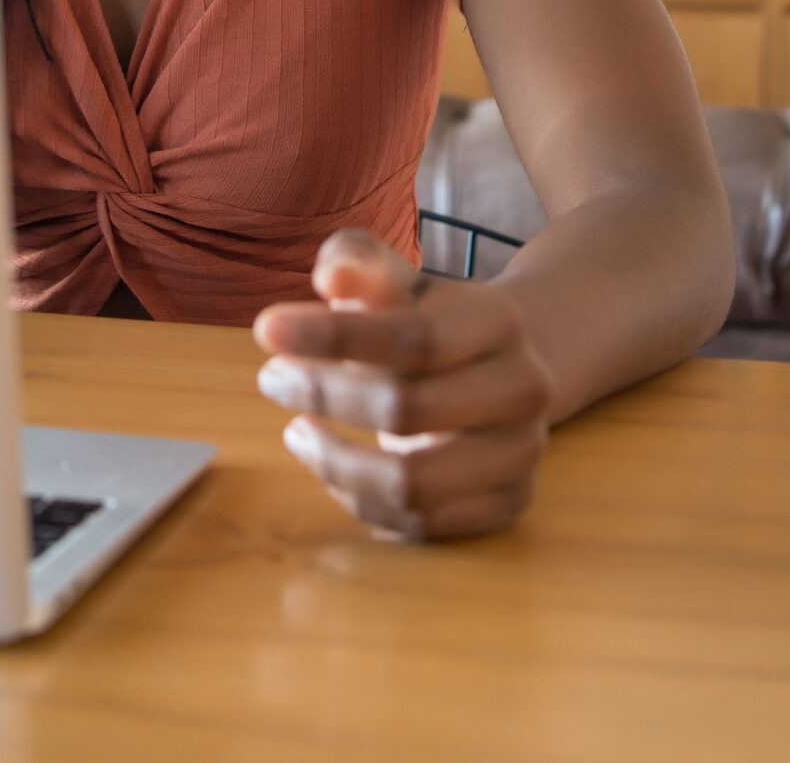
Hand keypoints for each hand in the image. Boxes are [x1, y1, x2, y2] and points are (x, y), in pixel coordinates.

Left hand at [252, 230, 555, 540]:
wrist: (503, 368)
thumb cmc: (429, 318)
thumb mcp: (396, 280)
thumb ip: (360, 265)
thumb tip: (331, 277)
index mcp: (498, 322)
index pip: (413, 337)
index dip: (335, 337)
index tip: (265, 330)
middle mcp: (523, 389)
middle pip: (407, 409)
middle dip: (323, 395)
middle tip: (272, 379)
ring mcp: (521, 453)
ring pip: (413, 485)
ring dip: (335, 463)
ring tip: (296, 433)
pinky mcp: (510, 502)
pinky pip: (422, 524)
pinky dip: (362, 502)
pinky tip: (333, 470)